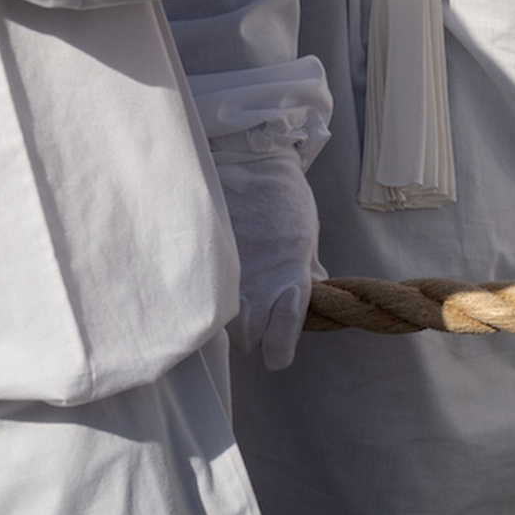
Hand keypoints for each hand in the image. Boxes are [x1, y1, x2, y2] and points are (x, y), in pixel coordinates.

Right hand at [215, 149, 324, 370]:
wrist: (246, 161)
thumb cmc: (283, 197)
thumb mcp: (306, 235)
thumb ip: (306, 271)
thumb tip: (314, 291)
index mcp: (289, 279)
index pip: (280, 339)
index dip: (279, 351)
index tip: (278, 354)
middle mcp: (255, 286)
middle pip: (247, 341)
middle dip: (252, 335)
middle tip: (257, 314)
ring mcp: (225, 278)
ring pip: (220, 323)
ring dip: (228, 317)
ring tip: (235, 294)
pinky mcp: (200, 265)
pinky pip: (200, 297)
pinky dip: (206, 295)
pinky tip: (211, 280)